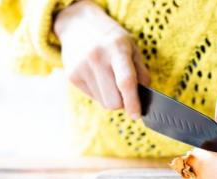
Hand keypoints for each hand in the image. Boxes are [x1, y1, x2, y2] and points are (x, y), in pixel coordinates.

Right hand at [54, 0, 149, 118]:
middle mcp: (97, 57)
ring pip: (103, 102)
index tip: (137, 115)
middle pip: (113, 101)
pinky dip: (100, 93)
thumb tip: (144, 97)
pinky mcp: (71, 76)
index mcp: (116, 49)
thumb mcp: (132, 48)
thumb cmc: (112, 39)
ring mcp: (81, 67)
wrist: (79, 24)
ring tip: (110, 79)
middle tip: (126, 93)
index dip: (133, 102)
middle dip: (123, 103)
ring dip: (111, 97)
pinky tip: (99, 77)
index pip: (126, 81)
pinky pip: (93, 97)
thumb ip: (141, 73)